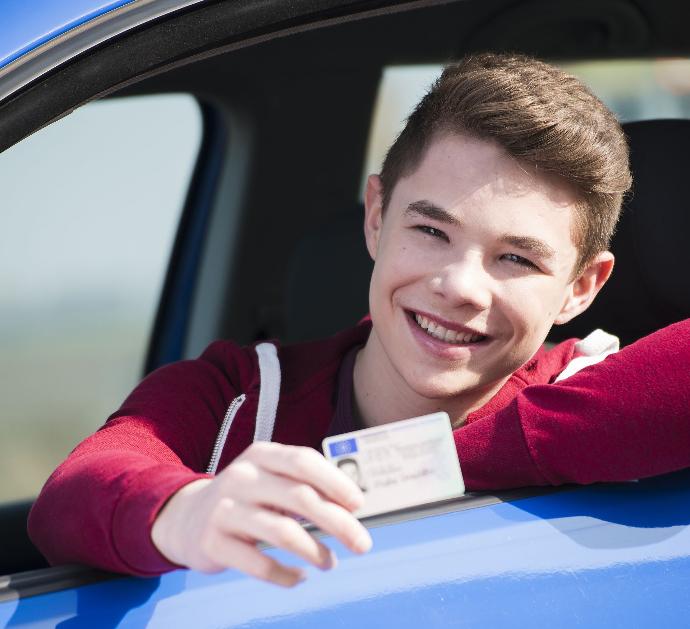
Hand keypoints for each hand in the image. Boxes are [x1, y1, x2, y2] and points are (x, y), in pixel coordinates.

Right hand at [151, 442, 370, 585]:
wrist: (186, 518)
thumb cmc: (246, 498)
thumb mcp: (269, 478)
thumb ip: (304, 484)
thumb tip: (352, 507)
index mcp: (260, 455)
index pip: (304, 461)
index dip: (336, 482)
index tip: (359, 504)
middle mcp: (242, 477)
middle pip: (301, 497)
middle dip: (339, 523)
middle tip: (363, 544)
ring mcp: (225, 510)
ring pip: (283, 533)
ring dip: (316, 552)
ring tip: (331, 563)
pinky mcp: (214, 543)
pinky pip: (260, 565)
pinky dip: (287, 575)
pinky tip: (300, 577)